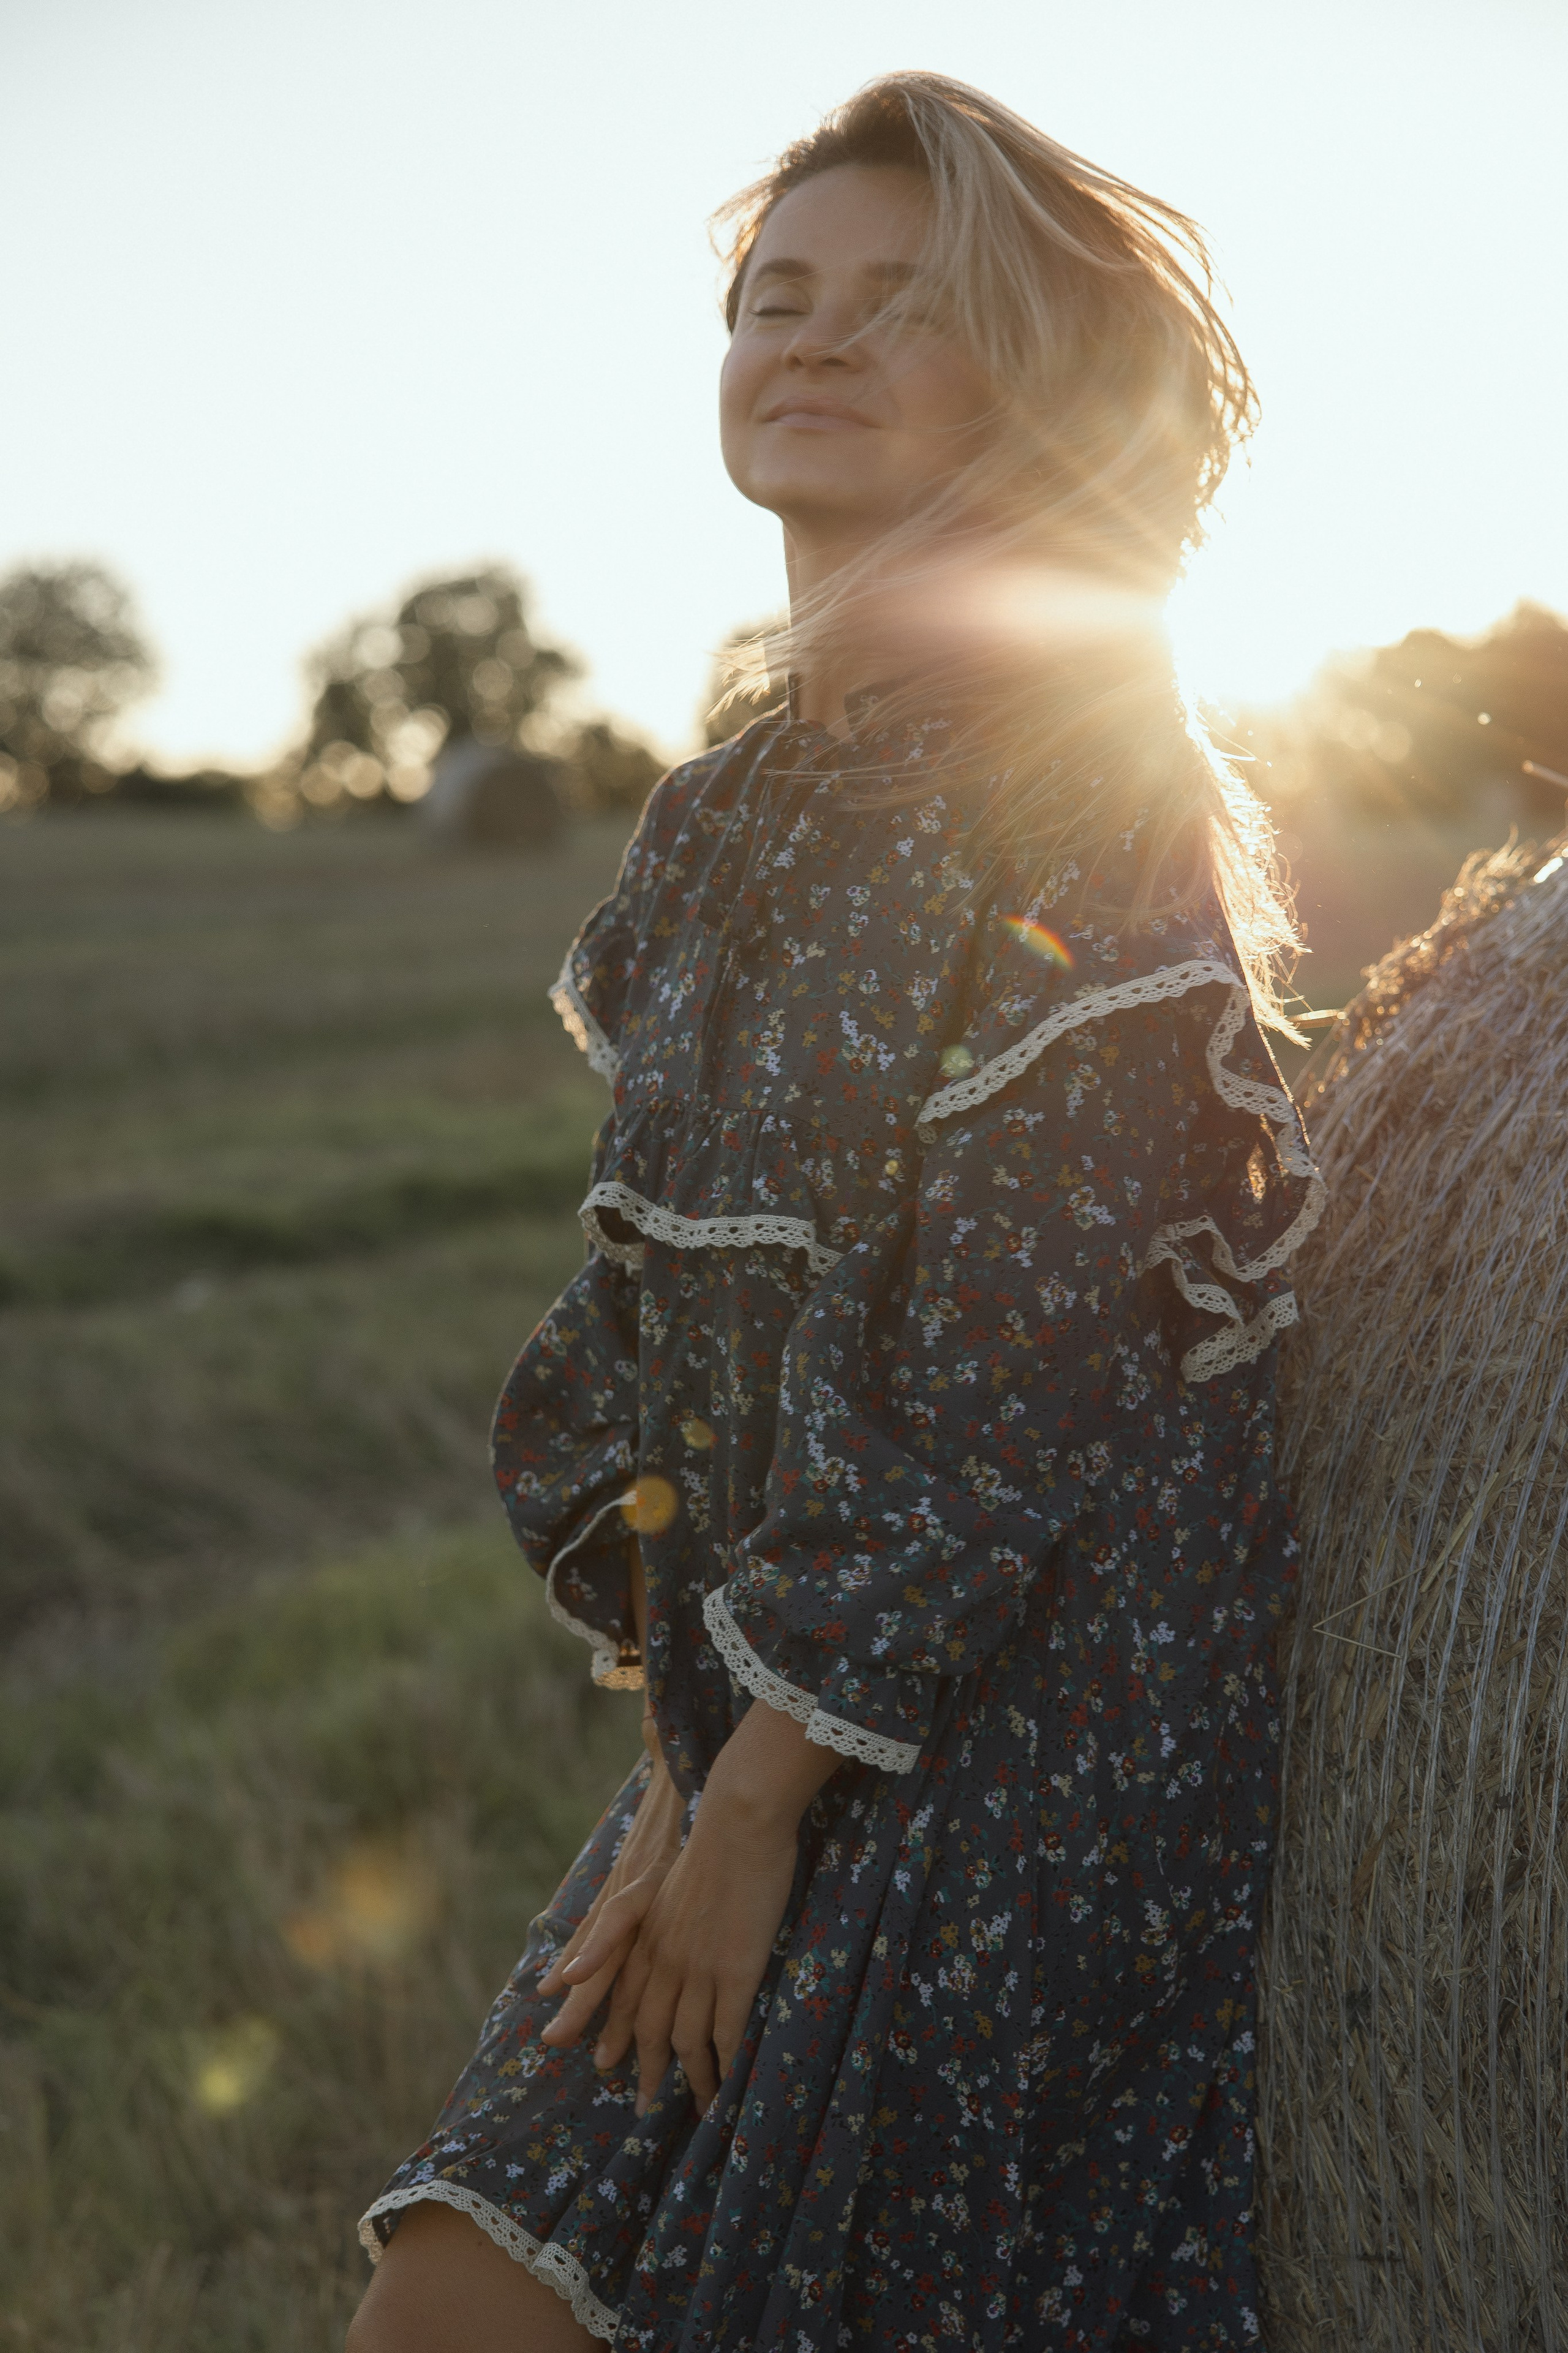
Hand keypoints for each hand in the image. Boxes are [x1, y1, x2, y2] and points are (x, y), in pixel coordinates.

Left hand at [565, 1697, 839, 2114]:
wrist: (739, 1819)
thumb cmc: (705, 1844)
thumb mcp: (652, 1884)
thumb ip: (618, 1929)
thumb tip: (570, 1971)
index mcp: (645, 1935)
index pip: (621, 1993)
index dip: (614, 2030)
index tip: (605, 2062)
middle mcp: (664, 1957)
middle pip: (647, 2025)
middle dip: (644, 2067)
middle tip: (643, 2105)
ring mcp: (699, 1966)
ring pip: (687, 2038)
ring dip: (692, 2076)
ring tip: (699, 2104)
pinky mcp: (735, 1968)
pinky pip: (727, 2030)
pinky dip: (726, 2062)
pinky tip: (731, 2082)